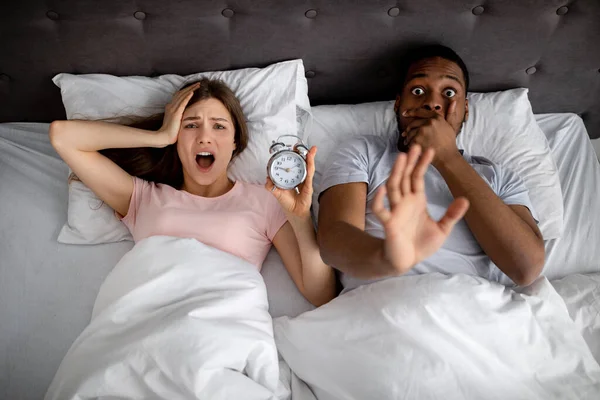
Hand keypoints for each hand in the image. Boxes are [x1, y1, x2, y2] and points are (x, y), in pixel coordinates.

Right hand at [159, 82, 200, 144]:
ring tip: (197, 85)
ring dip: (190, 89)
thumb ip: (179, 116)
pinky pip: (182, 103)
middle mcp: (171, 106)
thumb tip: (185, 115)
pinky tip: (192, 92)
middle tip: (198, 83)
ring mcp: (173, 109)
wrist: (164, 137)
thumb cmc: (170, 132)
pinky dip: (187, 97)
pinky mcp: (176, 113)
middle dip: (190, 87)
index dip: (186, 90)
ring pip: (182, 95)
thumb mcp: (175, 121)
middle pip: (181, 93)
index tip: (194, 87)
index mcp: (170, 107)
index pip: (179, 95)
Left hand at [266, 146, 316, 217]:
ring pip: (309, 168)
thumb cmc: (287, 202)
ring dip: (310, 158)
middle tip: (300, 146)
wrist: (294, 212)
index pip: (296, 164)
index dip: (295, 155)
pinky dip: (310, 168)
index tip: (293, 148)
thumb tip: (267, 178)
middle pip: (304, 163)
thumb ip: (270, 186)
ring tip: (311, 151)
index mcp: (294, 177)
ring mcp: (306, 182)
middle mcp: (301, 178)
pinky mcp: (309, 188)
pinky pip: (309, 177)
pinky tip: (310, 162)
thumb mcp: (277, 192)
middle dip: (304, 153)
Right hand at [372, 144, 469, 274]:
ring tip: (401, 158)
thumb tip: (466, 199)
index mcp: (416, 201)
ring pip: (393, 187)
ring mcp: (395, 211)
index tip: (430, 150)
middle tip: (414, 145)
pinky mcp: (388, 224)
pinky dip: (379, 200)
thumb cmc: (421, 244)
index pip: (418, 178)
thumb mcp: (442, 229)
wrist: (407, 261)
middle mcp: (404, 202)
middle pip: (405, 177)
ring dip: (396, 172)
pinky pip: (380, 210)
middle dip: (409, 162)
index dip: (423, 164)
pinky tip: (382, 189)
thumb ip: (452, 215)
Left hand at [401, 101, 460, 166]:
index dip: (411, 112)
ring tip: (409, 142)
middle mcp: (429, 122)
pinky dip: (409, 144)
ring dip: (408, 138)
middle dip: (408, 129)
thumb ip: (450, 114)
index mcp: (436, 117)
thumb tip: (453, 101)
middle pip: (413, 123)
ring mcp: (423, 130)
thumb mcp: (451, 126)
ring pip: (410, 132)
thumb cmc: (449, 143)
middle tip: (405, 134)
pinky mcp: (417, 139)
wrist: (447, 156)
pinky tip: (412, 148)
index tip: (405, 113)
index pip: (420, 112)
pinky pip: (409, 140)